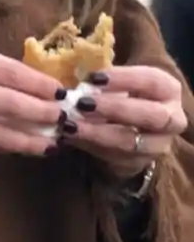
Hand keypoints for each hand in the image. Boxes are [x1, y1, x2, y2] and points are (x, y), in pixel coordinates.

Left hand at [66, 66, 187, 179]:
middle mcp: (172, 119)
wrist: (129, 123)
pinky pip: (117, 158)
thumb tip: (73, 85)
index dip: (123, 79)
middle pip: (152, 115)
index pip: (151, 81)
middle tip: (83, 103)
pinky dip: (91, 147)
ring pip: (133, 143)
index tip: (93, 78)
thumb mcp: (114, 81)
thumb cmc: (118, 92)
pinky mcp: (141, 163)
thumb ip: (99, 82)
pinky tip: (71, 137)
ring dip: (98, 134)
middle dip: (115, 108)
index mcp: (167, 90)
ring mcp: (159, 145)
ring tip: (70, 125)